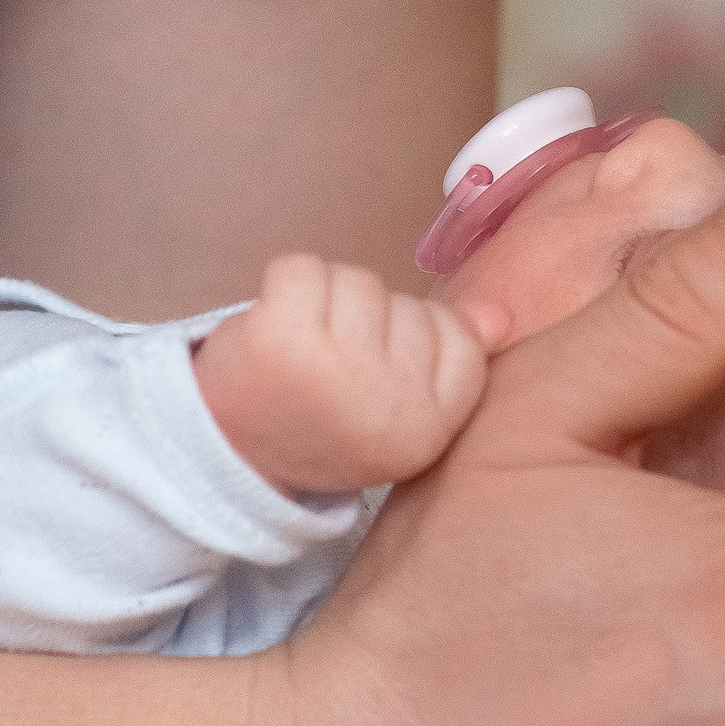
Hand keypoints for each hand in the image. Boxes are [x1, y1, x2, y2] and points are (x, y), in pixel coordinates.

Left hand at [193, 254, 485, 491]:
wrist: (226, 458)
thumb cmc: (323, 426)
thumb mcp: (400, 411)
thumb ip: (453, 363)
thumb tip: (498, 315)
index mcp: (429, 428)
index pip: (460, 340)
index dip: (415, 340)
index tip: (377, 377)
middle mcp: (391, 401)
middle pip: (405, 304)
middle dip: (368, 323)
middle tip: (331, 372)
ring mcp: (337, 368)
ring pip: (357, 280)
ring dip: (326, 302)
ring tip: (303, 350)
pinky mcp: (282, 337)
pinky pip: (302, 267)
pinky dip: (284, 285)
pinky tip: (272, 329)